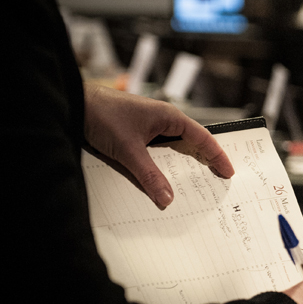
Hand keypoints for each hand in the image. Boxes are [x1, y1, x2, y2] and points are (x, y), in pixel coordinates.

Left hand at [83, 83, 234, 207]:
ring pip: (174, 148)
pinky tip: (162, 178)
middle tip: (217, 180)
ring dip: (183, 164)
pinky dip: (164, 164)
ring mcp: (150, 126)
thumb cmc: (102, 115)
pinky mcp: (138, 132)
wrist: (74, 104)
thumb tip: (167, 199)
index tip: (228, 172)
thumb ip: (149, 176)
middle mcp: (164, 120)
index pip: (203, 138)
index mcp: (170, 117)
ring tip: (193, 183)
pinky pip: (158, 151)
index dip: (218, 156)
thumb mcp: (128, 150)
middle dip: (205, 161)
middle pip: (192, 143)